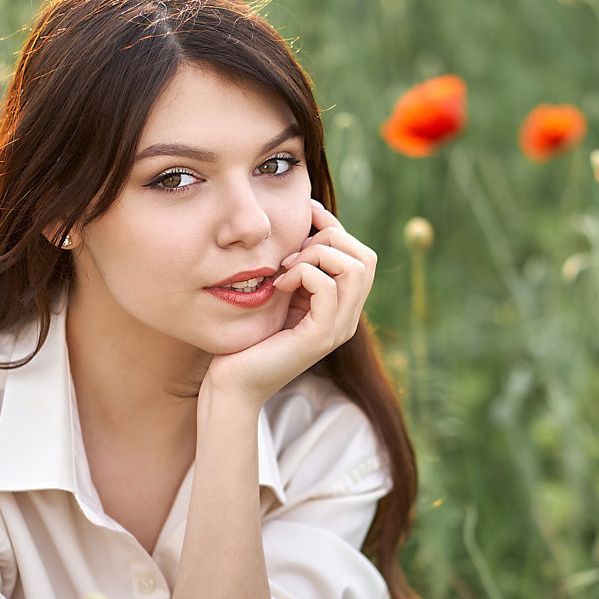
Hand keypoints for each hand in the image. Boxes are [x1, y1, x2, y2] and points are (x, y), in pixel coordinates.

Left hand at [202, 198, 376, 405]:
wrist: (233, 383)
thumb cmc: (249, 337)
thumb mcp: (279, 292)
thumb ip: (296, 267)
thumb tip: (303, 224)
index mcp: (341, 306)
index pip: (358, 254)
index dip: (332, 226)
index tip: (303, 216)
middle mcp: (347, 318)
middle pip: (365, 257)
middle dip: (329, 238)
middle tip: (291, 252)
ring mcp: (338, 329)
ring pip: (355, 268)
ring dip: (317, 255)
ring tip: (287, 267)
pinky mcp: (320, 338)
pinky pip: (327, 287)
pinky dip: (303, 273)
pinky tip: (278, 284)